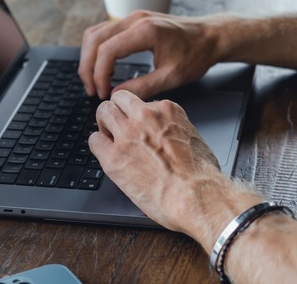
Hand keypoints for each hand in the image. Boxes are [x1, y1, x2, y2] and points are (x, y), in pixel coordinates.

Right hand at [78, 10, 221, 99]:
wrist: (211, 36)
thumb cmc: (196, 54)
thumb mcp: (172, 76)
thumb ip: (143, 87)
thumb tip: (116, 96)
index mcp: (145, 31)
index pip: (107, 50)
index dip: (99, 75)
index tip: (103, 93)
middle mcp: (135, 19)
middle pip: (94, 40)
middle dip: (87, 67)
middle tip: (92, 90)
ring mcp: (133, 17)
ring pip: (95, 33)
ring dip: (89, 57)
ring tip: (93, 81)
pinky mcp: (133, 20)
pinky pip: (104, 31)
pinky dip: (97, 49)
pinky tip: (102, 67)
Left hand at [90, 90, 260, 247]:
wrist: (197, 197)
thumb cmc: (202, 176)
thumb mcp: (193, 138)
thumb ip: (175, 130)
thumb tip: (168, 138)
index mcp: (167, 111)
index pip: (142, 102)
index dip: (136, 115)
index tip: (137, 125)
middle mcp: (145, 116)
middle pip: (119, 99)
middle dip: (117, 112)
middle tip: (117, 128)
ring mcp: (127, 135)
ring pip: (103, 112)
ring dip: (104, 124)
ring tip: (109, 139)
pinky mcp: (114, 157)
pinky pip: (94, 140)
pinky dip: (98, 146)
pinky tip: (107, 156)